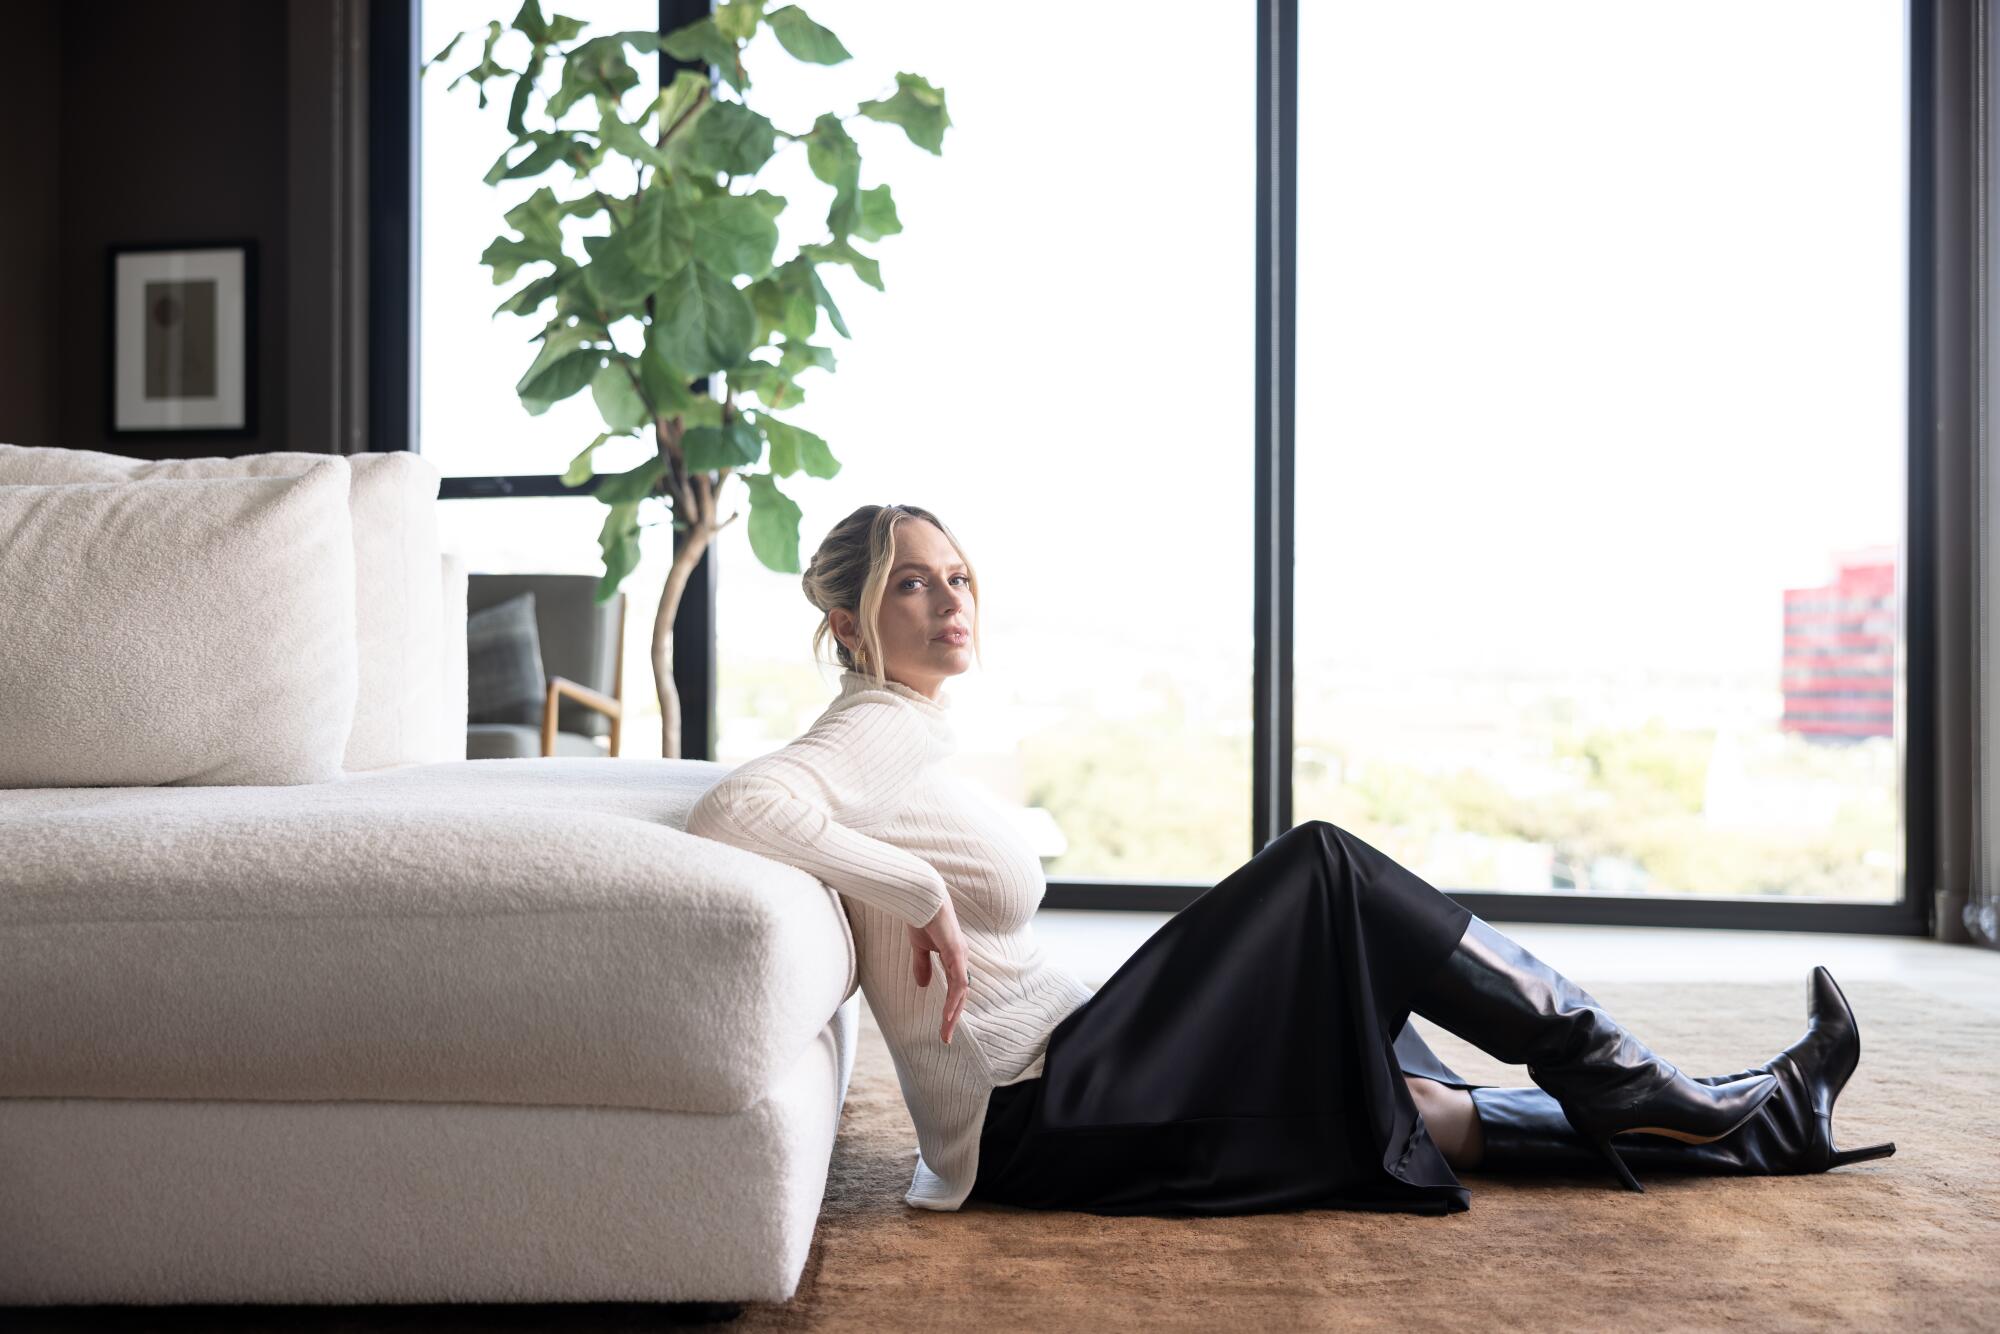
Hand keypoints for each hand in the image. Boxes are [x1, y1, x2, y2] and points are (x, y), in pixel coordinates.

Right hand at [906, 896, 969, 1046]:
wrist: (921, 897)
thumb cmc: (921, 916)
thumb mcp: (920, 947)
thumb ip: (923, 965)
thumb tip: (923, 985)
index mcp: (953, 957)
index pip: (955, 989)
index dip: (950, 1008)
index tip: (942, 1026)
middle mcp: (960, 958)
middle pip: (960, 994)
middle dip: (953, 1017)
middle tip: (945, 1038)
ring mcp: (960, 955)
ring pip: (961, 991)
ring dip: (953, 1013)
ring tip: (945, 1031)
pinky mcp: (955, 952)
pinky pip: (957, 981)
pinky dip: (954, 999)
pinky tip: (948, 1014)